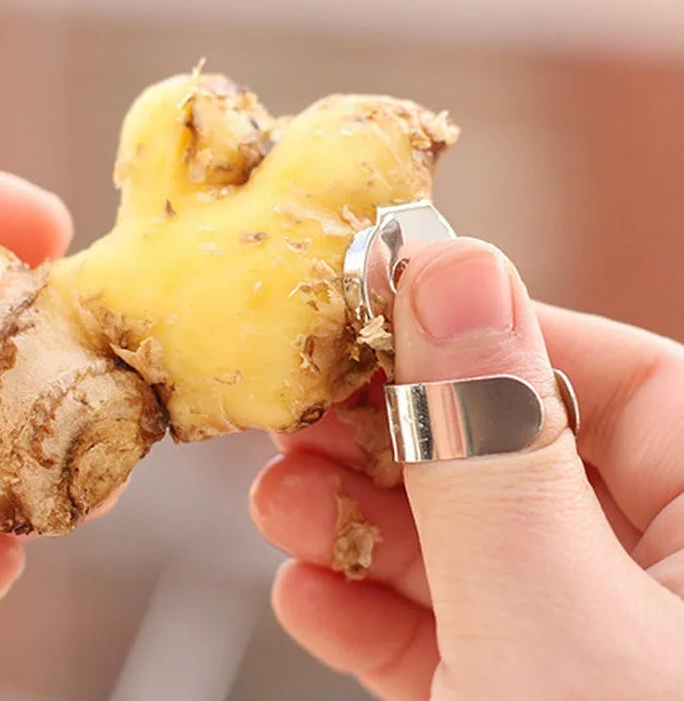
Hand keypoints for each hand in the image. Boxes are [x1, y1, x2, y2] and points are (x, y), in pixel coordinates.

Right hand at [251, 237, 683, 699]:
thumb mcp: (549, 610)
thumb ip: (492, 443)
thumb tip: (453, 271)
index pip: (618, 377)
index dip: (490, 332)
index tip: (379, 308)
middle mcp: (666, 587)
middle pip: (520, 460)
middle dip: (397, 438)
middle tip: (304, 411)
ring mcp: (593, 649)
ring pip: (472, 549)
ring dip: (359, 522)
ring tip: (284, 501)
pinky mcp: (523, 699)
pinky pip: (451, 637)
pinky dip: (370, 612)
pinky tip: (311, 590)